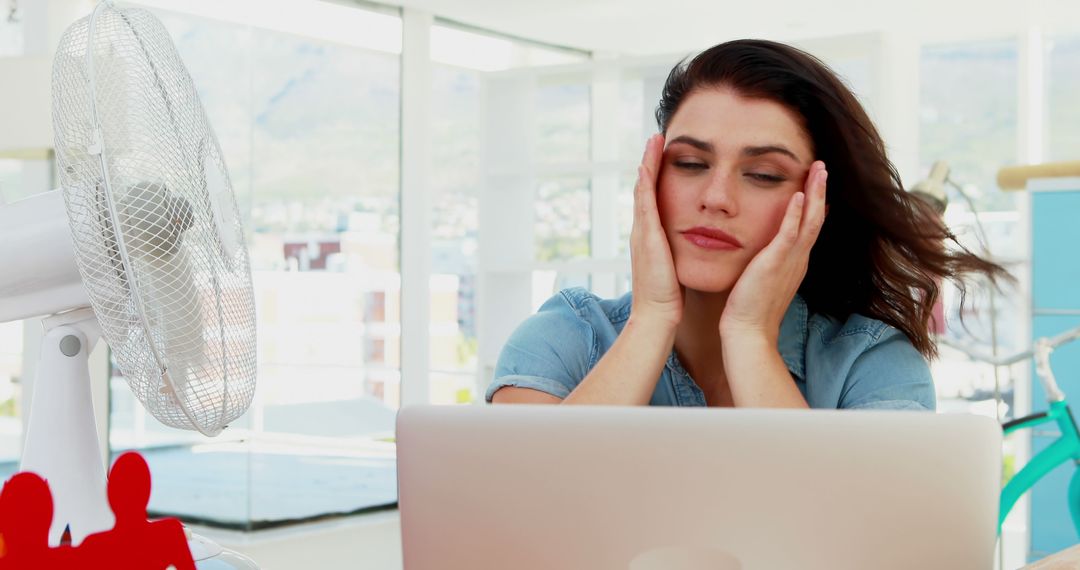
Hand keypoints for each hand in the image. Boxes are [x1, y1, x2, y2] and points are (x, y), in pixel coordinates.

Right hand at [629, 134, 682, 328]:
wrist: (656, 317)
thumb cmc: (668, 300)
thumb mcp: (674, 270)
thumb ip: (678, 256)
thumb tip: (690, 248)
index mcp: (650, 239)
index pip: (653, 201)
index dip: (656, 178)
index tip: (663, 157)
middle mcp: (642, 232)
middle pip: (644, 189)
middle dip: (649, 163)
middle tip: (655, 139)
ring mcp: (641, 233)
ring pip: (643, 189)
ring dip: (647, 163)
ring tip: (653, 141)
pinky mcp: (646, 237)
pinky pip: (645, 202)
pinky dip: (646, 181)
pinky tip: (649, 164)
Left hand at [719, 161, 827, 340]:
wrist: (748, 332)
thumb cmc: (751, 308)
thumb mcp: (764, 278)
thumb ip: (768, 261)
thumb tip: (763, 251)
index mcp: (795, 261)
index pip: (809, 226)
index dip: (815, 203)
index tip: (816, 182)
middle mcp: (798, 259)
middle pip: (815, 218)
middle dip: (820, 190)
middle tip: (822, 166)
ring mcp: (789, 261)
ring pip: (809, 221)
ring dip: (814, 194)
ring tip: (818, 170)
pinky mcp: (775, 264)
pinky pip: (789, 235)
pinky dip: (795, 214)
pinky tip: (798, 195)